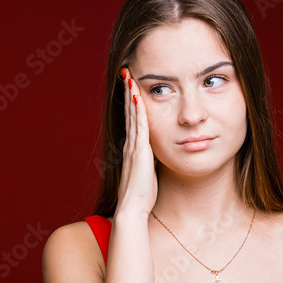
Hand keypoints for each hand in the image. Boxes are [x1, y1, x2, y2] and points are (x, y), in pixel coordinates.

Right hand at [116, 67, 157, 216]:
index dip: (130, 104)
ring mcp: (133, 147)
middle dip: (127, 92)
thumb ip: (150, 164)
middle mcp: (130, 145)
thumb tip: (156, 159)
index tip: (131, 87)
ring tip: (129, 77)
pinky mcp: (139, 151)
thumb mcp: (148, 175)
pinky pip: (139, 125)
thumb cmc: (141, 197)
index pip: (132, 121)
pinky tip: (137, 95)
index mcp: (132, 150)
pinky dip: (137, 109)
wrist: (132, 209)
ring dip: (130, 95)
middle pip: (129, 113)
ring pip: (132, 115)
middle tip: (126, 74)